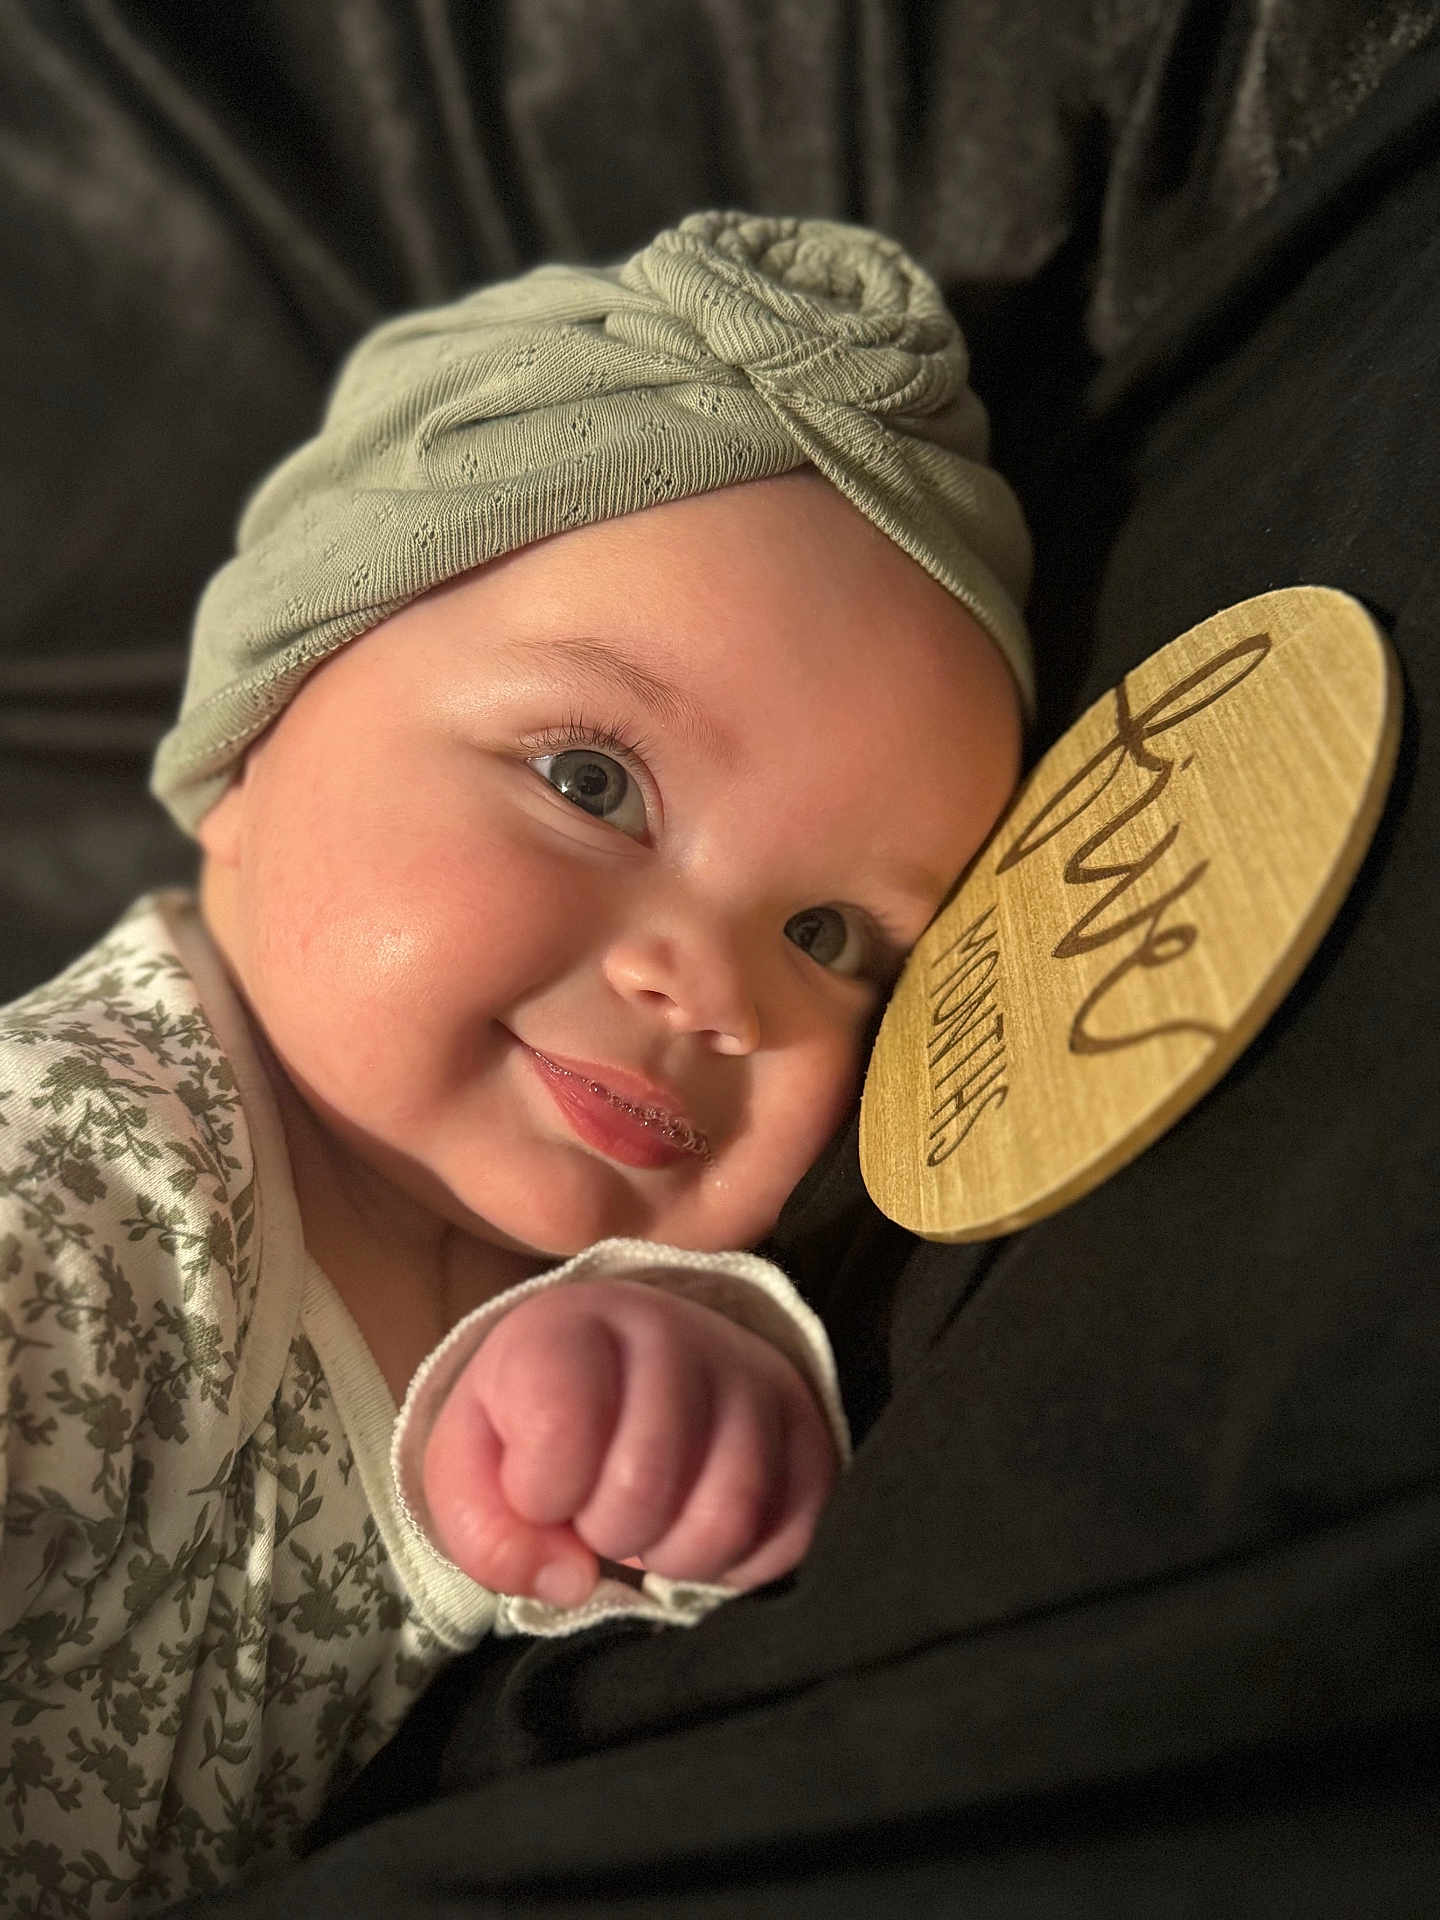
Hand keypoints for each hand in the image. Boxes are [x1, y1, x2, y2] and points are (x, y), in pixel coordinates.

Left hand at [420, 1278, 838, 1608]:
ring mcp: (753, 1376)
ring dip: (674, 1555)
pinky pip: (792, 1533)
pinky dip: (740, 1564)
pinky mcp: (810, 1428)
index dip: (538, 1495)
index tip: (539, 1485)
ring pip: (727, 1515)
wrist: (628, 1362)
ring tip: (651, 1524)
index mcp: (573, 1324)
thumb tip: (570, 1580)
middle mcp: (673, 1331)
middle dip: (607, 1532)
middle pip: (644, 1486)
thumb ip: (484, 1529)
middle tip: (599, 1512)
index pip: (559, 1435)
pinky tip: (700, 1526)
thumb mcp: (472, 1461)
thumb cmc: (537, 1419)